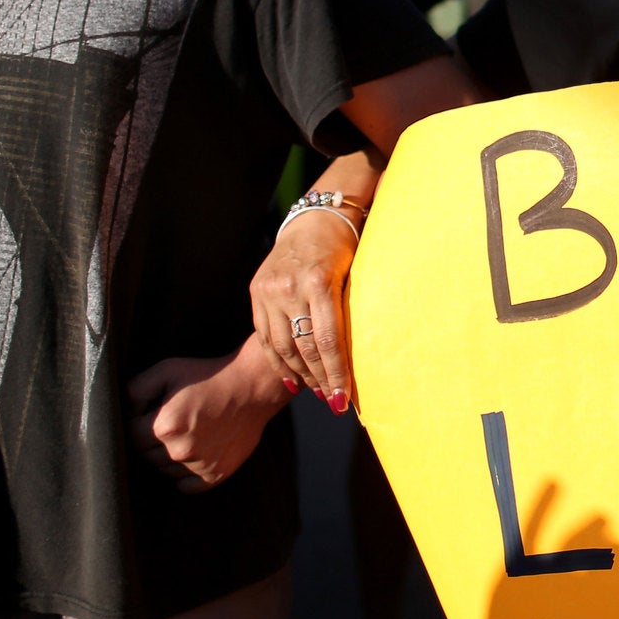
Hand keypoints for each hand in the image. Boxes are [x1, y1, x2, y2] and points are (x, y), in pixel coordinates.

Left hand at [127, 340, 291, 492]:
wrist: (253, 385)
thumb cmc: (209, 375)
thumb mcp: (168, 369)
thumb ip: (136, 388)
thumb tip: (126, 410)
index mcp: (164, 427)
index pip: (131, 435)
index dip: (139, 422)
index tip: (152, 412)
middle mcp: (179, 451)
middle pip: (146, 455)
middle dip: (152, 440)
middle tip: (173, 421)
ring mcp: (199, 465)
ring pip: (165, 470)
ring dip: (169, 456)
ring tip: (188, 434)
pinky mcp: (216, 474)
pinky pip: (187, 486)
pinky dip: (185, 476)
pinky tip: (194, 455)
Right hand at [250, 205, 357, 408]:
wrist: (314, 217)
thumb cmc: (347, 246)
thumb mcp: (356, 272)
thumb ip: (351, 310)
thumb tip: (361, 358)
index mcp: (319, 281)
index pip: (328, 340)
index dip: (337, 373)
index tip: (345, 399)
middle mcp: (290, 287)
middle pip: (304, 348)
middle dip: (321, 379)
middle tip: (334, 402)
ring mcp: (269, 290)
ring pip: (282, 346)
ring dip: (300, 375)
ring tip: (317, 392)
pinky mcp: (256, 292)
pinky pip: (265, 336)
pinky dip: (279, 360)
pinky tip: (291, 378)